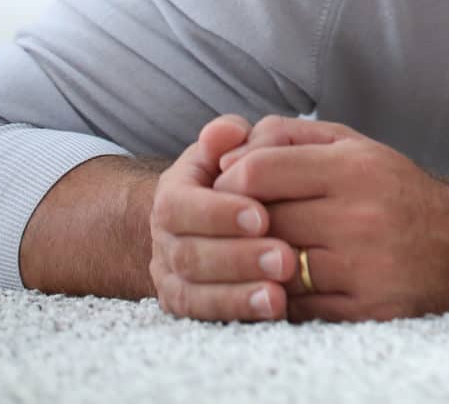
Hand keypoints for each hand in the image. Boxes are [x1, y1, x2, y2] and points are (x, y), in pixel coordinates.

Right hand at [148, 115, 295, 321]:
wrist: (213, 217)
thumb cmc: (234, 175)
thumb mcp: (228, 149)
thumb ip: (229, 136)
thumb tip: (228, 131)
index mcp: (172, 196)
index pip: (181, 206)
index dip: (218, 213)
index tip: (261, 216)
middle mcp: (164, 239)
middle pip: (190, 254)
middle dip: (238, 257)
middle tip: (284, 257)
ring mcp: (172, 275)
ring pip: (195, 291)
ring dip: (238, 292)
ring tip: (279, 292)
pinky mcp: (187, 304)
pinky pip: (206, 315)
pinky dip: (238, 312)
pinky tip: (274, 309)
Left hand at [212, 116, 448, 321]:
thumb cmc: (395, 191)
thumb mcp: (354, 146)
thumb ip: (290, 137)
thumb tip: (227, 154)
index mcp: (355, 168)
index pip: (258, 171)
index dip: (229, 179)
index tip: (229, 187)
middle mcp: (360, 216)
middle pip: (261, 221)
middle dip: (240, 223)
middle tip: (239, 223)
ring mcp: (363, 268)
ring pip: (273, 267)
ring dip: (259, 262)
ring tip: (262, 251)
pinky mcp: (365, 310)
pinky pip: (296, 307)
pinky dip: (282, 295)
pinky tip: (288, 281)